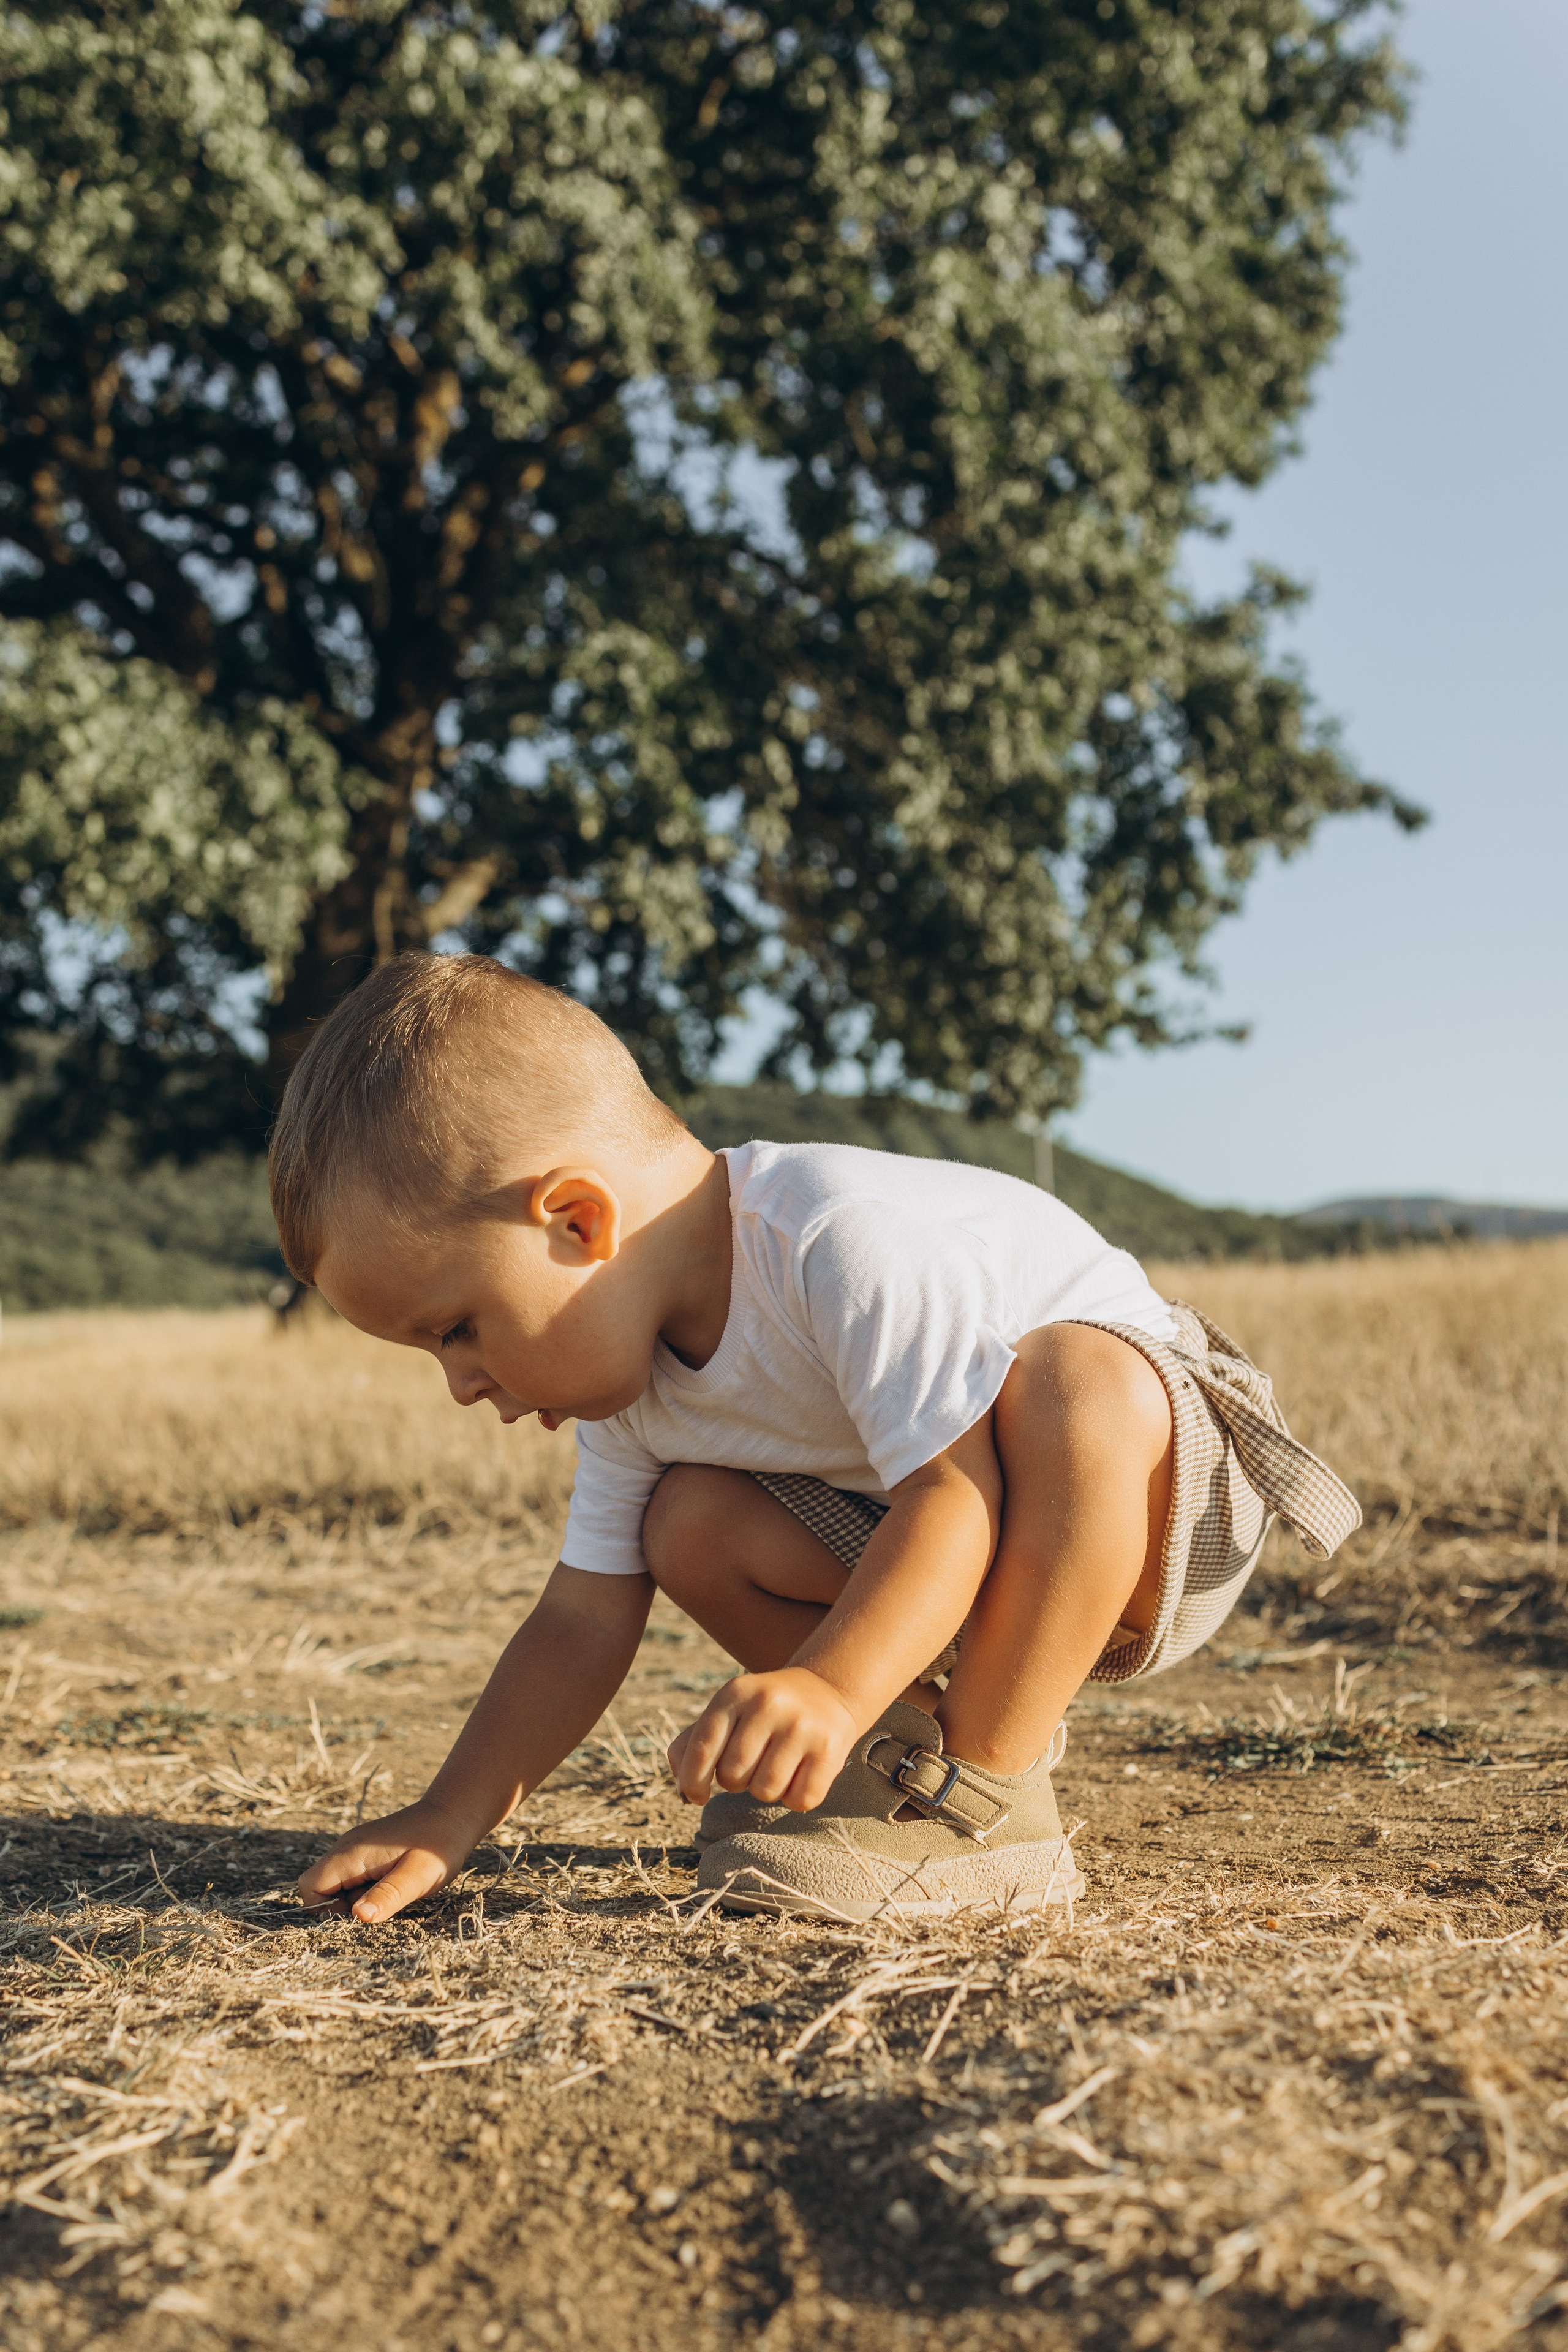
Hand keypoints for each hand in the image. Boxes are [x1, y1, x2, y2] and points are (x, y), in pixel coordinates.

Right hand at [297, 1798, 479, 1924]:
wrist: (456, 1813)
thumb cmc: (438, 1846)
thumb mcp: (416, 1877)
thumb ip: (387, 1896)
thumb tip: (358, 1918)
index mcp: (351, 1853)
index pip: (309, 1887)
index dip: (325, 1910)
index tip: (358, 1916)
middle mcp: (347, 1848)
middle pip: (321, 1888)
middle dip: (342, 1908)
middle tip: (380, 1906)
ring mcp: (357, 1848)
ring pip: (339, 1885)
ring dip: (359, 1899)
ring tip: (392, 1894)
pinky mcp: (369, 1851)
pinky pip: (355, 1877)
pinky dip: (368, 1889)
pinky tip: (394, 1887)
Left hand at [667, 1668, 858, 1813]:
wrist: (826, 1692)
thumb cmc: (762, 1712)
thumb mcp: (726, 1711)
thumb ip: (692, 1744)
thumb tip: (683, 1790)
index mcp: (736, 1693)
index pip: (702, 1749)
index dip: (693, 1781)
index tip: (697, 1796)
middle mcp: (768, 1704)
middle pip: (732, 1775)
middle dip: (735, 1782)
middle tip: (751, 1765)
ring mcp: (801, 1726)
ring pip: (765, 1791)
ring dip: (765, 1791)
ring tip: (775, 1767)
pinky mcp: (829, 1749)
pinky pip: (800, 1800)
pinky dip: (795, 1798)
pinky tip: (799, 1774)